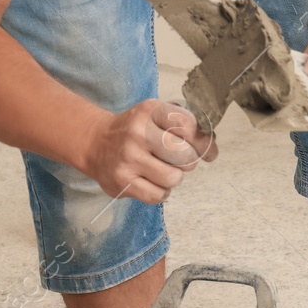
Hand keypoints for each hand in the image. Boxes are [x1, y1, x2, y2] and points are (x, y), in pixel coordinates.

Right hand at [77, 100, 216, 204]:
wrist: (95, 143)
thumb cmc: (135, 130)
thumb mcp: (156, 116)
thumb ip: (185, 126)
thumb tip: (211, 149)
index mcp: (150, 111)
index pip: (189, 126)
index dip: (201, 140)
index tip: (202, 147)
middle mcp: (138, 133)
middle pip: (185, 156)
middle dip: (188, 161)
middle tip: (178, 160)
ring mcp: (128, 158)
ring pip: (173, 178)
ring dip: (174, 177)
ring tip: (162, 170)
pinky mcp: (122, 182)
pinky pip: (158, 195)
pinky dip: (161, 192)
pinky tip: (152, 181)